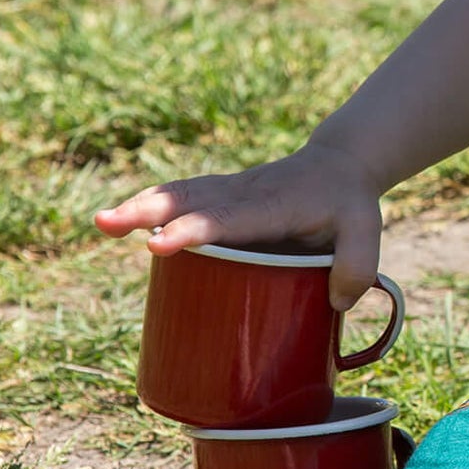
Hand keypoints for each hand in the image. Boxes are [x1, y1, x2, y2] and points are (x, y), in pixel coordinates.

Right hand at [93, 142, 384, 308]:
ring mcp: (230, 190)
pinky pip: (182, 196)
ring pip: (180, 193)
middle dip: (148, 211)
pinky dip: (150, 204)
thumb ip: (357, 267)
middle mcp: (246, 192)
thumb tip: (333, 303)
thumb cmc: (349, 204)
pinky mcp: (220, 194)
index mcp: (276, 204)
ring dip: (140, 205)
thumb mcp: (367, 232)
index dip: (194, 231)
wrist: (341, 164)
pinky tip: (121, 219)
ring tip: (101, 221)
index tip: (160, 244)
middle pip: (192, 199)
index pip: (230, 218)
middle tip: (106, 223)